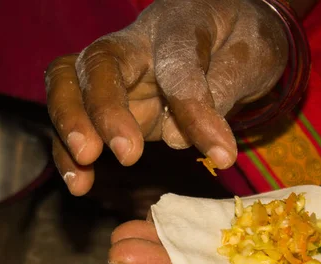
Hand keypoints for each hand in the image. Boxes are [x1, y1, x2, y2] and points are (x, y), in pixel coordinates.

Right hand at [45, 0, 287, 195]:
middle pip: (101, 62)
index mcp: (178, 23)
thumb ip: (222, 90)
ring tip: (84, 169)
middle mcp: (136, 43)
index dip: (195, 110)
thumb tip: (177, 137)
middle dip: (105, 109)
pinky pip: (74, 118)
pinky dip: (66, 150)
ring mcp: (115, 72)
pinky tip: (79, 183)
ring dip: (71, 128)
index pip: (178, 64)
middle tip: (126, 154)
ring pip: (68, 83)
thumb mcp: (253, 54)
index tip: (222, 155)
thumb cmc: (240, 40)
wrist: (225, 32)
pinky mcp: (106, 100)